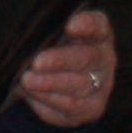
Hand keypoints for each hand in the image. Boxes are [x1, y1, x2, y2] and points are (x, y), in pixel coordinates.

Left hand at [16, 10, 115, 131]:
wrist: (59, 83)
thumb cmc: (54, 49)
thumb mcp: (51, 35)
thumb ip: (46, 31)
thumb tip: (27, 37)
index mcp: (98, 33)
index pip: (98, 25)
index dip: (86, 25)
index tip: (70, 27)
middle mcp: (104, 58)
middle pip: (86, 57)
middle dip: (59, 61)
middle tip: (36, 63)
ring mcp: (102, 85)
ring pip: (79, 85)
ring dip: (50, 83)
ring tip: (27, 81)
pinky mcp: (93, 108)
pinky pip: (72, 107)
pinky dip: (49, 100)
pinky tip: (32, 94)